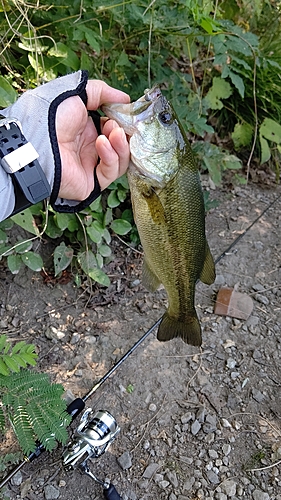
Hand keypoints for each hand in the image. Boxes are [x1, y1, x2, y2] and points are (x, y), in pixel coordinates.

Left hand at [55, 80, 129, 200]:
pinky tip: (102, 143)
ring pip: (120, 159)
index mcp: (86, 129)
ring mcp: (91, 165)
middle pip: (121, 145)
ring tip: (113, 132)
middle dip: (123, 133)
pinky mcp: (92, 182)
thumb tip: (125, 99)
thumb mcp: (76, 94)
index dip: (122, 121)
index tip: (126, 113)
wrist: (36, 142)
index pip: (114, 128)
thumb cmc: (50, 117)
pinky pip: (111, 172)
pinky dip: (111, 156)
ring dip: (121, 144)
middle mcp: (89, 148)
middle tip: (117, 124)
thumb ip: (101, 92)